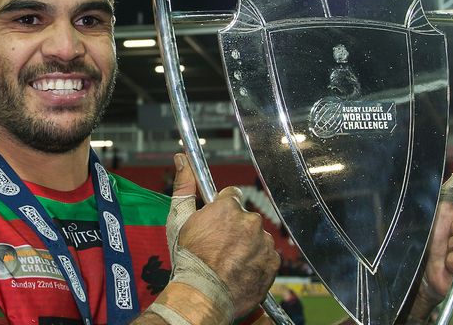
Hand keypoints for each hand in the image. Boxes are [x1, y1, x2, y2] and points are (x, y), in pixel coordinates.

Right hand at [172, 153, 279, 316]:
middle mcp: (250, 221)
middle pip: (245, 218)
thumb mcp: (179, 220)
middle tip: (219, 247)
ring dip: (247, 246)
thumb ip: (184, 186)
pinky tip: (240, 271)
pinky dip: (256, 263)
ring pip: (257, 237)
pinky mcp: (273, 261)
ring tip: (229, 263)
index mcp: (228, 207)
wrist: (203, 294)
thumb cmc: (189, 259)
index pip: (231, 197)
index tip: (215, 224)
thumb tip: (181, 158)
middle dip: (234, 229)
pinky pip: (266, 256)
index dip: (221, 210)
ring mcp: (263, 242)